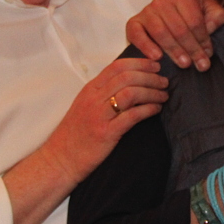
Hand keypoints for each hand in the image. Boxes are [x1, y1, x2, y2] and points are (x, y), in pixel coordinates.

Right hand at [37, 58, 169, 188]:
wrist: (59, 160)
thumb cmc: (76, 134)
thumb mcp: (86, 106)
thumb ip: (104, 92)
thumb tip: (132, 82)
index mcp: (89, 89)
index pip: (117, 66)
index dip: (140, 62)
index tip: (155, 65)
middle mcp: (93, 98)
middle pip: (127, 77)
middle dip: (150, 76)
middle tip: (164, 82)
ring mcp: (99, 115)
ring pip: (131, 93)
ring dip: (152, 92)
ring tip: (164, 95)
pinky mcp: (106, 132)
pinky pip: (132, 116)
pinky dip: (148, 109)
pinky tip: (156, 109)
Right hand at [126, 0, 223, 70]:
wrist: (170, 15)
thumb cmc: (192, 15)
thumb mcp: (209, 12)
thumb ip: (217, 16)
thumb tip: (212, 26)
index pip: (194, 21)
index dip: (203, 39)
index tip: (209, 54)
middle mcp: (162, 0)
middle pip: (179, 28)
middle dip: (192, 49)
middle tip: (201, 65)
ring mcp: (146, 11)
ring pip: (161, 33)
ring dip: (174, 51)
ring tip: (184, 64)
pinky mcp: (133, 23)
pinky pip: (136, 34)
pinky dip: (146, 46)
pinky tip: (157, 57)